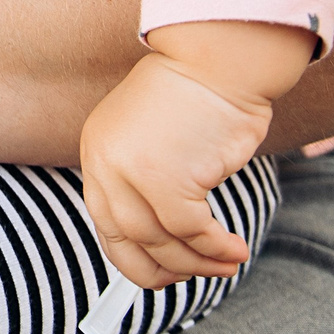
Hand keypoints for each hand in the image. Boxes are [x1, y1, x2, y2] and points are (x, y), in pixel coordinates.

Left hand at [78, 52, 273, 286]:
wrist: (220, 57)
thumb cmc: (199, 95)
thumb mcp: (155, 136)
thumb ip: (147, 180)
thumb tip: (165, 242)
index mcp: (97, 150)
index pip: (105, 222)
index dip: (134, 255)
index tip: (165, 271)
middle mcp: (107, 162)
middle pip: (128, 239)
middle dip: (165, 268)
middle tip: (199, 275)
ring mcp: (134, 173)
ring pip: (162, 241)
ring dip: (198, 262)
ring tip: (229, 262)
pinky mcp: (169, 179)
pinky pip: (192, 231)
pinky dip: (215, 247)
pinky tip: (236, 249)